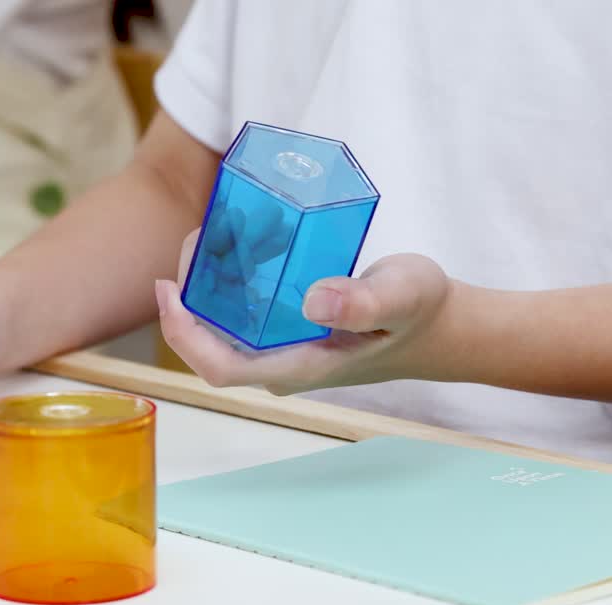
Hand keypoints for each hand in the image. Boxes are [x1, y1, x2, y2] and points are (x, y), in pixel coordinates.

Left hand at [156, 230, 456, 394]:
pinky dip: (234, 278)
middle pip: (210, 342)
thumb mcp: (402, 296)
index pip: (219, 367)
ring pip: (224, 324)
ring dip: (213, 281)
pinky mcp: (287, 334)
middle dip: (193, 292)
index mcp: (297, 367)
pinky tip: (245, 243)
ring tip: (229, 229)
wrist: (442, 326)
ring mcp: (281, 352)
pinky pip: (243, 312)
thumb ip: (363, 301)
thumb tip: (312, 300)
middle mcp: (279, 365)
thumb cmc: (423, 312)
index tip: (169, 286)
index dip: (183, 333)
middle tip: (204, 235)